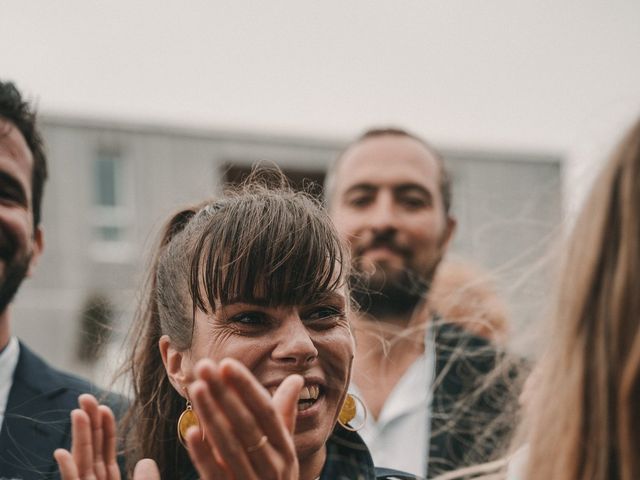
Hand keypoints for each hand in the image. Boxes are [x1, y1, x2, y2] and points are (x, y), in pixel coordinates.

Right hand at [54, 394, 160, 479]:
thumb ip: (145, 479)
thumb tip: (146, 460)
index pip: (106, 451)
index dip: (106, 429)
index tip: (104, 408)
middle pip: (92, 451)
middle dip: (90, 423)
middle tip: (86, 397)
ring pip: (82, 463)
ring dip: (79, 437)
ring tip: (77, 412)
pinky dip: (67, 470)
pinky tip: (61, 452)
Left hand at [186, 358, 303, 479]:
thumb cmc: (274, 479)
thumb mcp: (284, 450)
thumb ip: (284, 414)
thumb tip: (296, 378)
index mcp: (285, 450)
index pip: (266, 411)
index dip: (247, 387)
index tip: (227, 363)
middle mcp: (273, 467)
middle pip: (247, 425)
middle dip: (225, 394)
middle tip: (205, 366)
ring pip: (230, 446)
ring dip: (212, 415)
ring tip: (196, 387)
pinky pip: (215, 474)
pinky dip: (203, 453)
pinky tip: (191, 432)